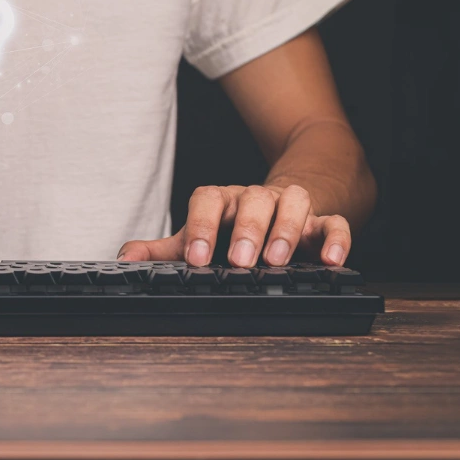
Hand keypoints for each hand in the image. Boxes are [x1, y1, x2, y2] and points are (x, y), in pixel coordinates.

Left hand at [116, 185, 350, 266]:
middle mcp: (256, 198)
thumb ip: (163, 250)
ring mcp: (290, 207)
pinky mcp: (321, 221)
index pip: (209, 200)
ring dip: (286, 229)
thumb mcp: (197, 238)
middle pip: (253, 200)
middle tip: (241, 261)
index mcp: (223, 200)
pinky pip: (333, 222)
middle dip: (248, 230)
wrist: (277, 210)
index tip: (197, 258)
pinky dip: (335, 238)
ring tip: (278, 261)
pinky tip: (331, 260)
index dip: (202, 226)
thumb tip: (124, 259)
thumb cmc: (231, 229)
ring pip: (293, 202)